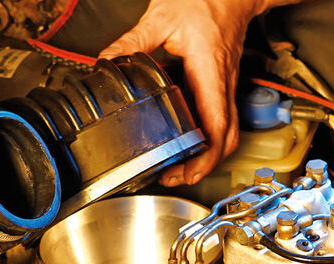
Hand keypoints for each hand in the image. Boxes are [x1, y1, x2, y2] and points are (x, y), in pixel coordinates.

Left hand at [100, 0, 295, 186]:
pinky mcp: (222, 84)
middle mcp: (222, 83)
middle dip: (203, 166)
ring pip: (226, 132)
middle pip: (226, 139)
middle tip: (175, 177)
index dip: (204, 158)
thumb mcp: (161, 16)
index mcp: (210, 71)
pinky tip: (184, 139)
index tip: (185, 172)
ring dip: (206, 154)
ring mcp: (225, 85)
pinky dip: (206, 137)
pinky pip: (220, 118)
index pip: (216, 127)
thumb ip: (132, 41)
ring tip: (178, 166)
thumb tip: (106, 60)